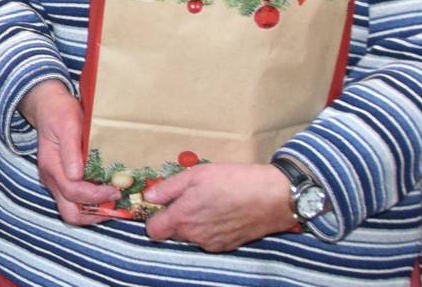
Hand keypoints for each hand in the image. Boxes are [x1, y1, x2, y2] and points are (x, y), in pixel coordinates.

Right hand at [18, 82, 116, 226]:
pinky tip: (107, 193)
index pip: (73, 192)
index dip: (96, 196)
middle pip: (70, 214)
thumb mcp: (69, 124)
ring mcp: (55, 181)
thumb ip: (71, 151)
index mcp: (52, 166)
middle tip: (117, 204)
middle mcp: (51, 179)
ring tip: (116, 202)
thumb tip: (76, 176)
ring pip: (73, 211)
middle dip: (95, 214)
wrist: (47, 106)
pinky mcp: (61, 180)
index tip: (116, 190)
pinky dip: (92, 203)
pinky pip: (75, 201)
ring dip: (95, 211)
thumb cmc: (60, 112)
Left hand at [142, 162, 299, 250]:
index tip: (162, 207)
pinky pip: (208, 240)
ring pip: (191, 237)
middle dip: (175, 219)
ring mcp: (211, 244)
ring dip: (193, 225)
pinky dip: (209, 230)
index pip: (153, 231)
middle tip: (189, 201)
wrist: (273, 196)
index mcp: (183, 217)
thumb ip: (168, 188)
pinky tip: (221, 214)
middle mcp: (195, 236)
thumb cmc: (234, 180)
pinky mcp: (227, 246)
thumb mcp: (197, 175)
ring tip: (209, 204)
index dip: (154, 218)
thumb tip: (148, 196)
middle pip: (172, 234)